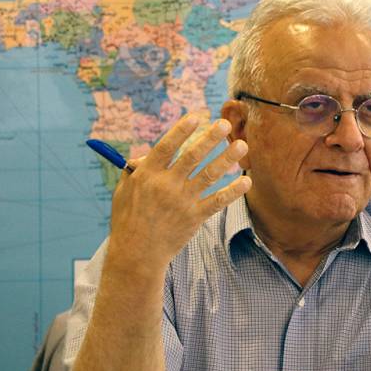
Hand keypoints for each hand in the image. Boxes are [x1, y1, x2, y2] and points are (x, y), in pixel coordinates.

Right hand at [106, 115, 250, 273]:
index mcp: (147, 175)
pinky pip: (217, 201)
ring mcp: (182, 202)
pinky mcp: (194, 218)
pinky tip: (246, 181)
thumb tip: (146, 153)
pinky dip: (232, 191)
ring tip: (242, 146)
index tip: (197, 116)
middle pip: (192, 157)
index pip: (167, 147)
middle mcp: (166, 186)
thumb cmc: (128, 219)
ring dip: (226, 159)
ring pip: (208, 175)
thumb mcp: (124, 191)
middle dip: (210, 138)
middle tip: (225, 124)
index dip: (182, 130)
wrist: (137, 254)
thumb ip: (135, 170)